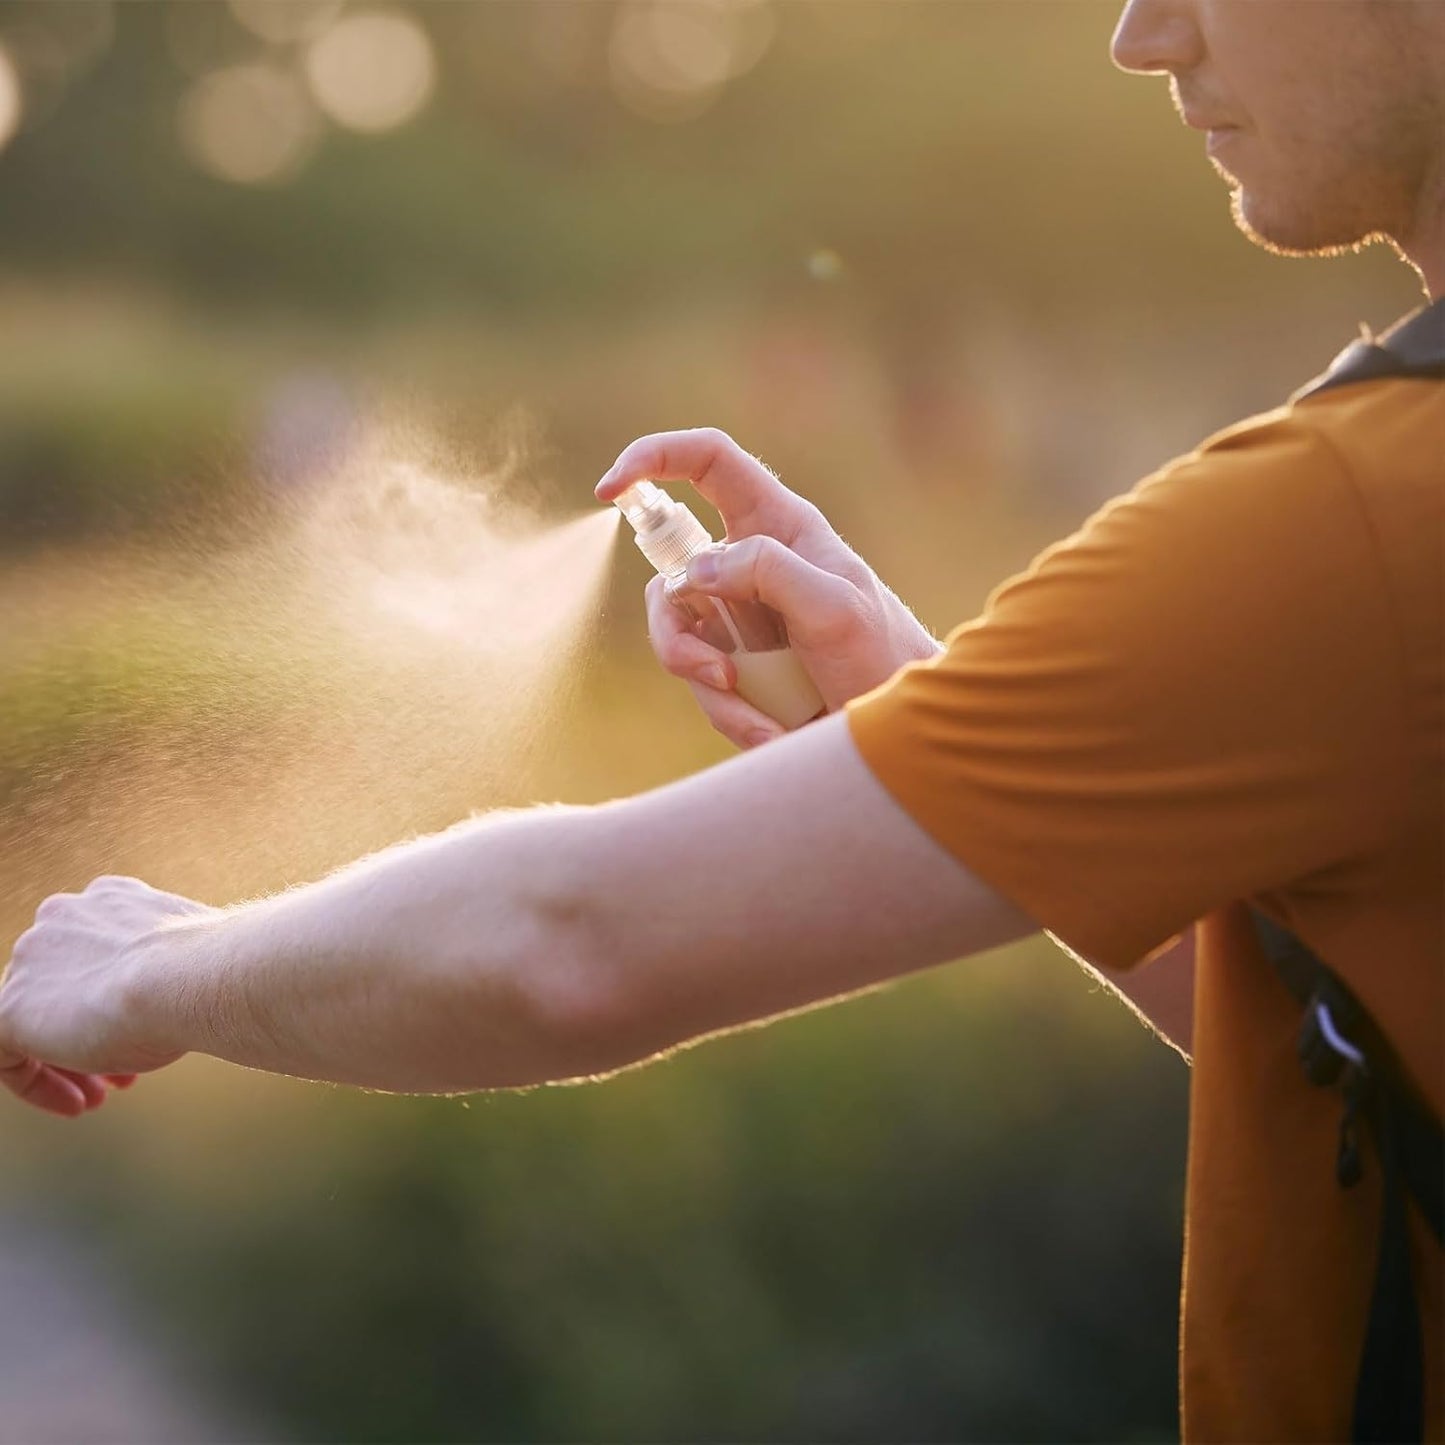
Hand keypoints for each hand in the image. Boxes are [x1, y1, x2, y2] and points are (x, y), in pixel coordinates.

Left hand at [0, 875, 210, 1115]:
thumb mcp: (187, 963)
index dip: (117, 1000)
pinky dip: (37, 1083)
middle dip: (91, 1034)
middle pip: (62, 987)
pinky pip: (8, 1055)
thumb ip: (167, 969)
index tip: (144, 1032)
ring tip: (99, 1096)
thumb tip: (182, 999)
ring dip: (67, 1063)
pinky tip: (76, 1103)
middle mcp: (62, 917)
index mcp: (109, 899)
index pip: (96, 952)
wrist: (189, 977)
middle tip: (122, 1074)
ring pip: (35, 1020)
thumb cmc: (207, 973)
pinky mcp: (9, 1007)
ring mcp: (31, 959)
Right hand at [597, 428, 940, 748]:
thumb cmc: (882, 657)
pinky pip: (699, 681)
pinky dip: (729, 713)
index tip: (610, 488)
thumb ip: (768, 572)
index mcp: (780, 526)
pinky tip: (773, 730)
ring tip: (762, 719)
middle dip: (675, 633)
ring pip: (675, 633)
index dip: (655, 458)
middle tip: (715, 673)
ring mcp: (737, 615)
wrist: (894, 733)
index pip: (709, 462)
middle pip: (670, 572)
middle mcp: (751, 563)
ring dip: (708, 685)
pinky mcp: (734, 661)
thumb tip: (695, 570)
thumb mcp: (834, 607)